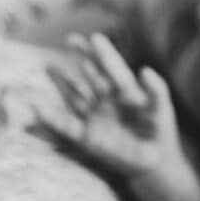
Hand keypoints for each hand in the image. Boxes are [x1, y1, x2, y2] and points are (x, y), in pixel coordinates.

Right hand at [36, 33, 181, 179]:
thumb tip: (145, 70)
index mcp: (125, 92)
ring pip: (75, 95)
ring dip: (62, 81)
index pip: (112, 68)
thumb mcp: (161, 110)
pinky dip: (51, 119)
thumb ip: (157, 91)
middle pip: (92, 75)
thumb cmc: (159, 133)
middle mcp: (108, 101)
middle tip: (71, 38)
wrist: (154, 163)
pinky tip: (37, 109)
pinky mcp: (87, 137)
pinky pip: (65, 125)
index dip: (103, 53)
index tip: (95, 38)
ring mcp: (96, 117)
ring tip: (49, 67)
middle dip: (82, 57)